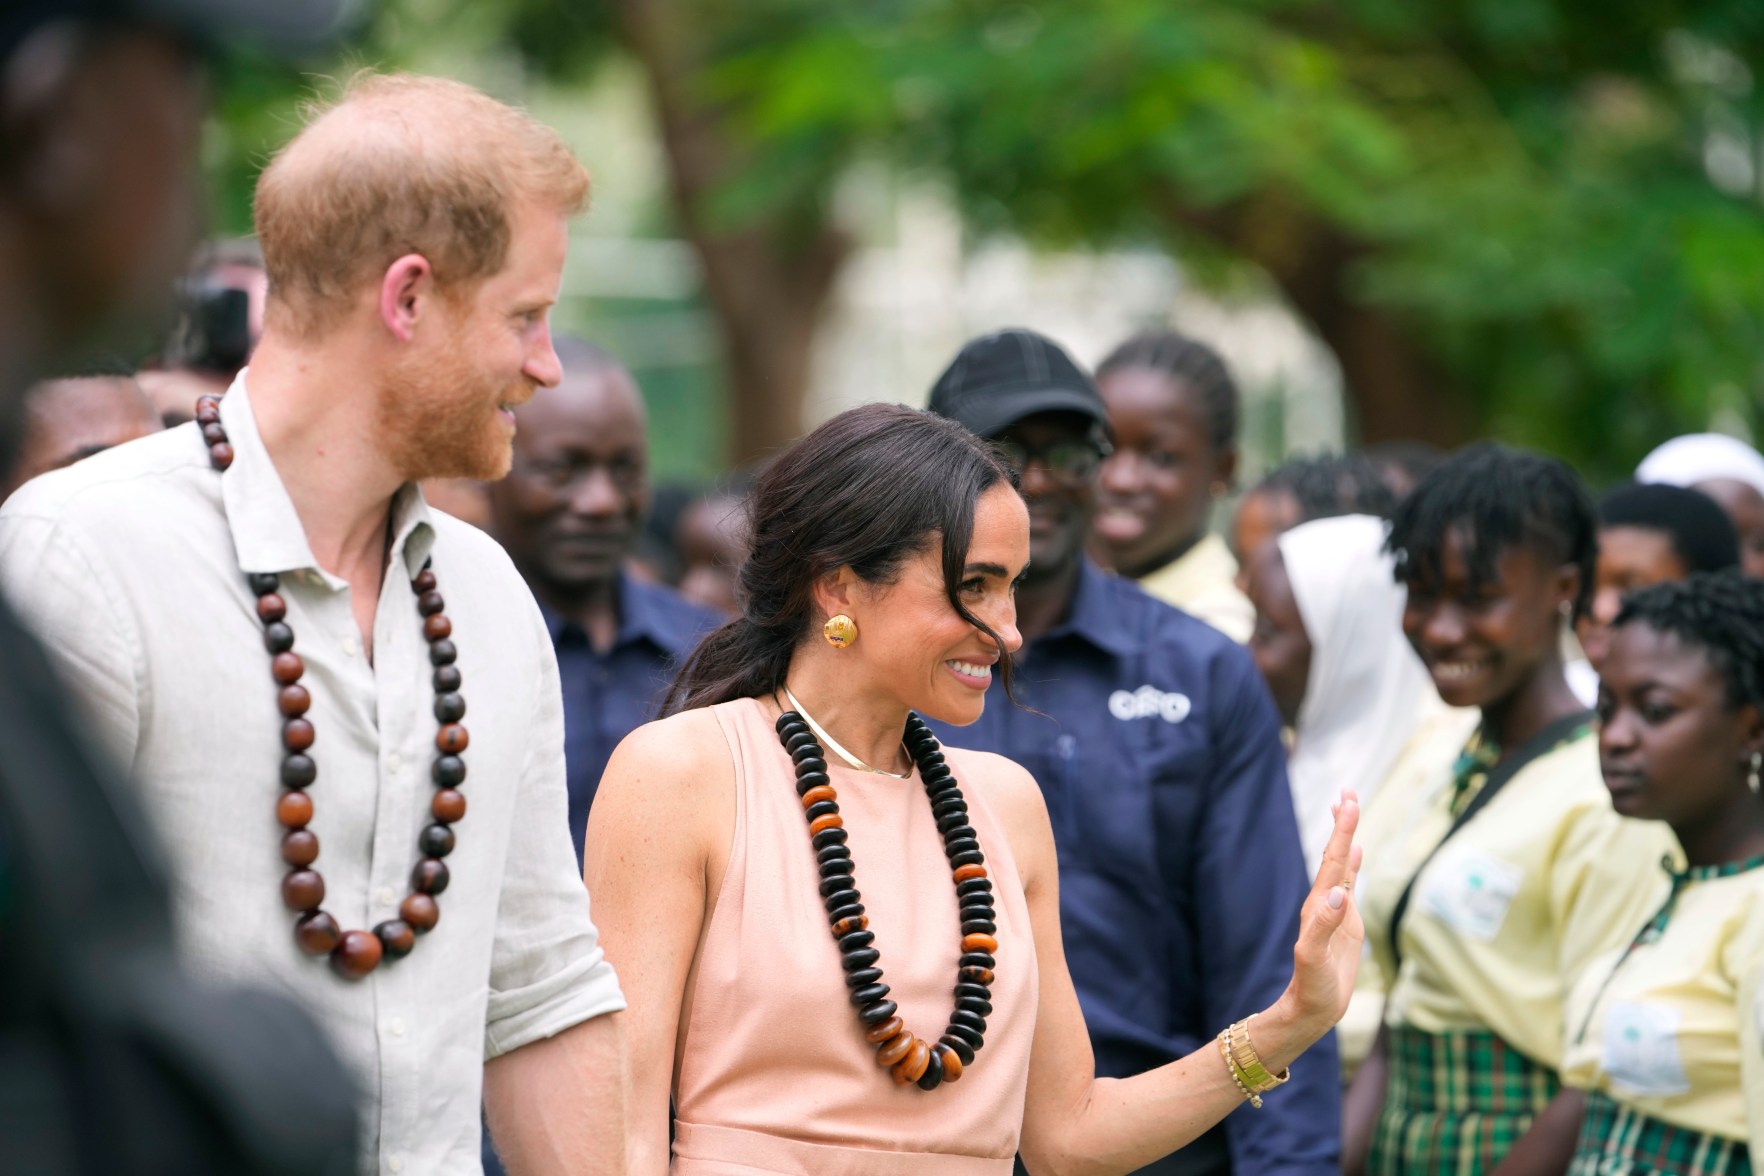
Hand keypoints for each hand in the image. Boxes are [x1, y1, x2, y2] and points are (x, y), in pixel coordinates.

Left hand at [1270, 791, 1363, 1050]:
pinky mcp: (1345, 922)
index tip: (1349, 801)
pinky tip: (1358, 851)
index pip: (1333, 861)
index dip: (1342, 832)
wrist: (1310, 1008)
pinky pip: (1350, 884)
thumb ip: (1324, 926)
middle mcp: (1325, 901)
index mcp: (1319, 905)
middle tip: (1348, 791)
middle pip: (1335, 854)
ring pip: (1341, 865)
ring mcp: (1335, 909)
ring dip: (1346, 837)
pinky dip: (1354, 865)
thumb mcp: (1315, 958)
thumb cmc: (1312, 987)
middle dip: (1342, 824)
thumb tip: (1338, 894)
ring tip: (1348, 808)